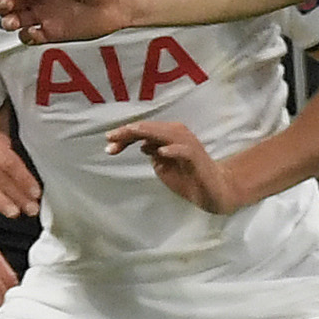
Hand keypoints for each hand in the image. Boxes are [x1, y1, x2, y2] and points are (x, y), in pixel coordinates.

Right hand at [0, 0, 129, 41]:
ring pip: (14, 22)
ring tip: (13, 22)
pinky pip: (30, 38)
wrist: (116, 1)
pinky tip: (35, 31)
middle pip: (8, 3)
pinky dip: (26, 36)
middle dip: (1, 5)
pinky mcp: (52, 34)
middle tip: (8, 6)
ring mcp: (44, 16)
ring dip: (8, 22)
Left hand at [107, 118, 240, 215]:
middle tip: (110, 137)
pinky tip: (160, 151)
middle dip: (129, 132)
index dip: (124, 135)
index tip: (108, 142)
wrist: (211, 189)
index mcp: (167, 135)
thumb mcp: (163, 164)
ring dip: (147, 134)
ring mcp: (187, 144)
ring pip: (165, 133)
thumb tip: (140, 144)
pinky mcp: (196, 157)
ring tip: (131, 134)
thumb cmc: (186, 175)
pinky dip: (172, 149)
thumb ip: (152, 152)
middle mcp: (177, 134)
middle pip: (150, 128)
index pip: (143, 131)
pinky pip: (184, 150)